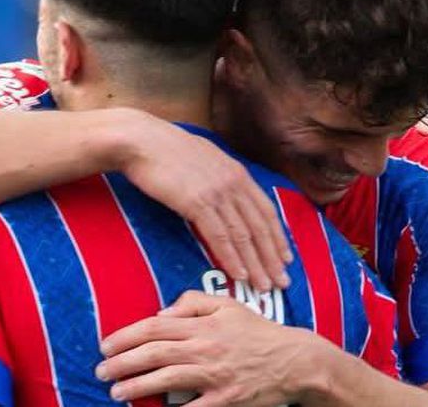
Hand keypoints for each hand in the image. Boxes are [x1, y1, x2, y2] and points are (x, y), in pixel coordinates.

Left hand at [96, 290, 318, 406]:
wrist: (295, 361)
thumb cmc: (258, 332)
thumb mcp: (227, 305)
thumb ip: (192, 302)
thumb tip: (161, 312)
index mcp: (203, 324)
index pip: (154, 327)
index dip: (125, 336)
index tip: (106, 345)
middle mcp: (205, 348)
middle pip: (154, 353)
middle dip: (122, 363)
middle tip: (101, 371)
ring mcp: (215, 376)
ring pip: (167, 379)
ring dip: (137, 386)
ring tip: (116, 391)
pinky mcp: (226, 400)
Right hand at [118, 116, 291, 289]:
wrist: (142, 141)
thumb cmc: (166, 149)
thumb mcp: (204, 158)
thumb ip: (220, 176)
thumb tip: (225, 191)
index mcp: (237, 172)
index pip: (266, 211)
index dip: (278, 237)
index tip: (285, 258)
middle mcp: (233, 183)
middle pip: (260, 227)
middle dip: (273, 258)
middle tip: (282, 282)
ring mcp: (216, 193)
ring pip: (244, 235)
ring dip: (256, 264)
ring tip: (264, 286)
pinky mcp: (196, 203)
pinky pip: (220, 237)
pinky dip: (232, 258)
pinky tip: (239, 274)